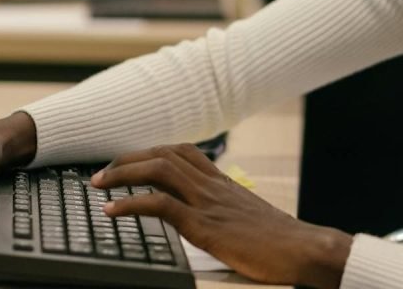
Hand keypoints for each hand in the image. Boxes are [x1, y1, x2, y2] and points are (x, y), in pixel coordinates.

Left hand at [91, 144, 352, 288]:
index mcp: (222, 181)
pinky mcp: (204, 225)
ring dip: (123, 173)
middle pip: (163, 154)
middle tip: (102, 172)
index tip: (129, 161)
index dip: (150, 153)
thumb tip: (203, 217)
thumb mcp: (246, 216)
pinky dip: (131, 204)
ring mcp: (207, 202)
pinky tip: (113, 210)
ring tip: (99, 183)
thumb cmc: (279, 241)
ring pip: (158, 170)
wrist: (302, 250)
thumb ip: (223, 209)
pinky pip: (160, 205)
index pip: (181, 152)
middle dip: (128, 159)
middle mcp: (212, 184)